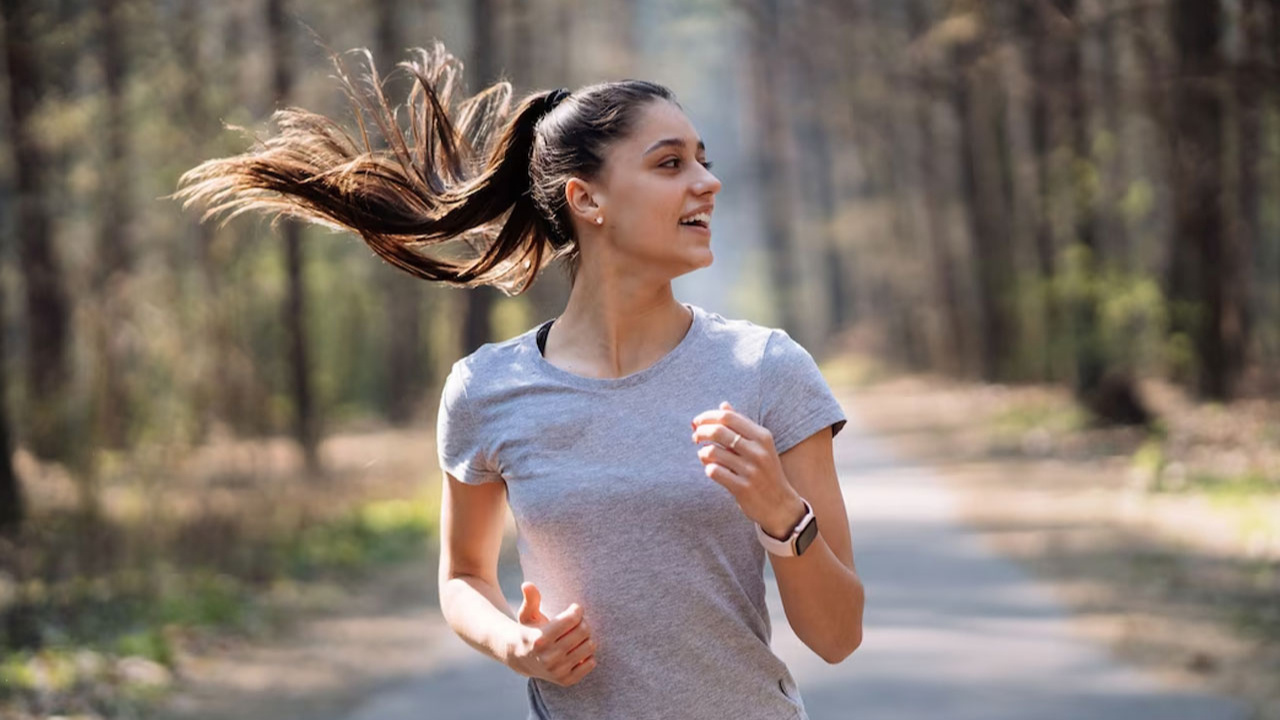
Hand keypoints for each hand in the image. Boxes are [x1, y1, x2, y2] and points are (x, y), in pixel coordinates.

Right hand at [508, 581, 596, 686]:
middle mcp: (549, 657)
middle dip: (583, 622)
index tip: (574, 609)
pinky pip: (590, 663)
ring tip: (576, 635)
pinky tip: (577, 649)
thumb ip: (530, 599)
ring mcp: (558, 671)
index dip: (577, 610)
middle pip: (584, 631)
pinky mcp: (566, 680)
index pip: (572, 618)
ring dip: (587, 637)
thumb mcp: (527, 614)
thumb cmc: (528, 630)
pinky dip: (588, 655)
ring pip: (590, 646)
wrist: (520, 658)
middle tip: (576, 622)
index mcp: (540, 639)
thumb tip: (527, 584)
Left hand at [691, 400, 805, 538]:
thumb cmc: (766, 471)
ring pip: (713, 452)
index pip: (728, 417)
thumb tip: (723, 405)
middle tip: (695, 437)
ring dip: (703, 452)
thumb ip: (741, 424)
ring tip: (704, 455)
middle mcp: (758, 451)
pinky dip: (708, 468)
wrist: (780, 505)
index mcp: (762, 436)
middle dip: (701, 432)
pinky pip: (714, 472)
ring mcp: (751, 470)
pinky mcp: (742, 488)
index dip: (707, 417)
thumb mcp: (760, 445)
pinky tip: (712, 470)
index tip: (697, 422)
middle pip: (719, 431)